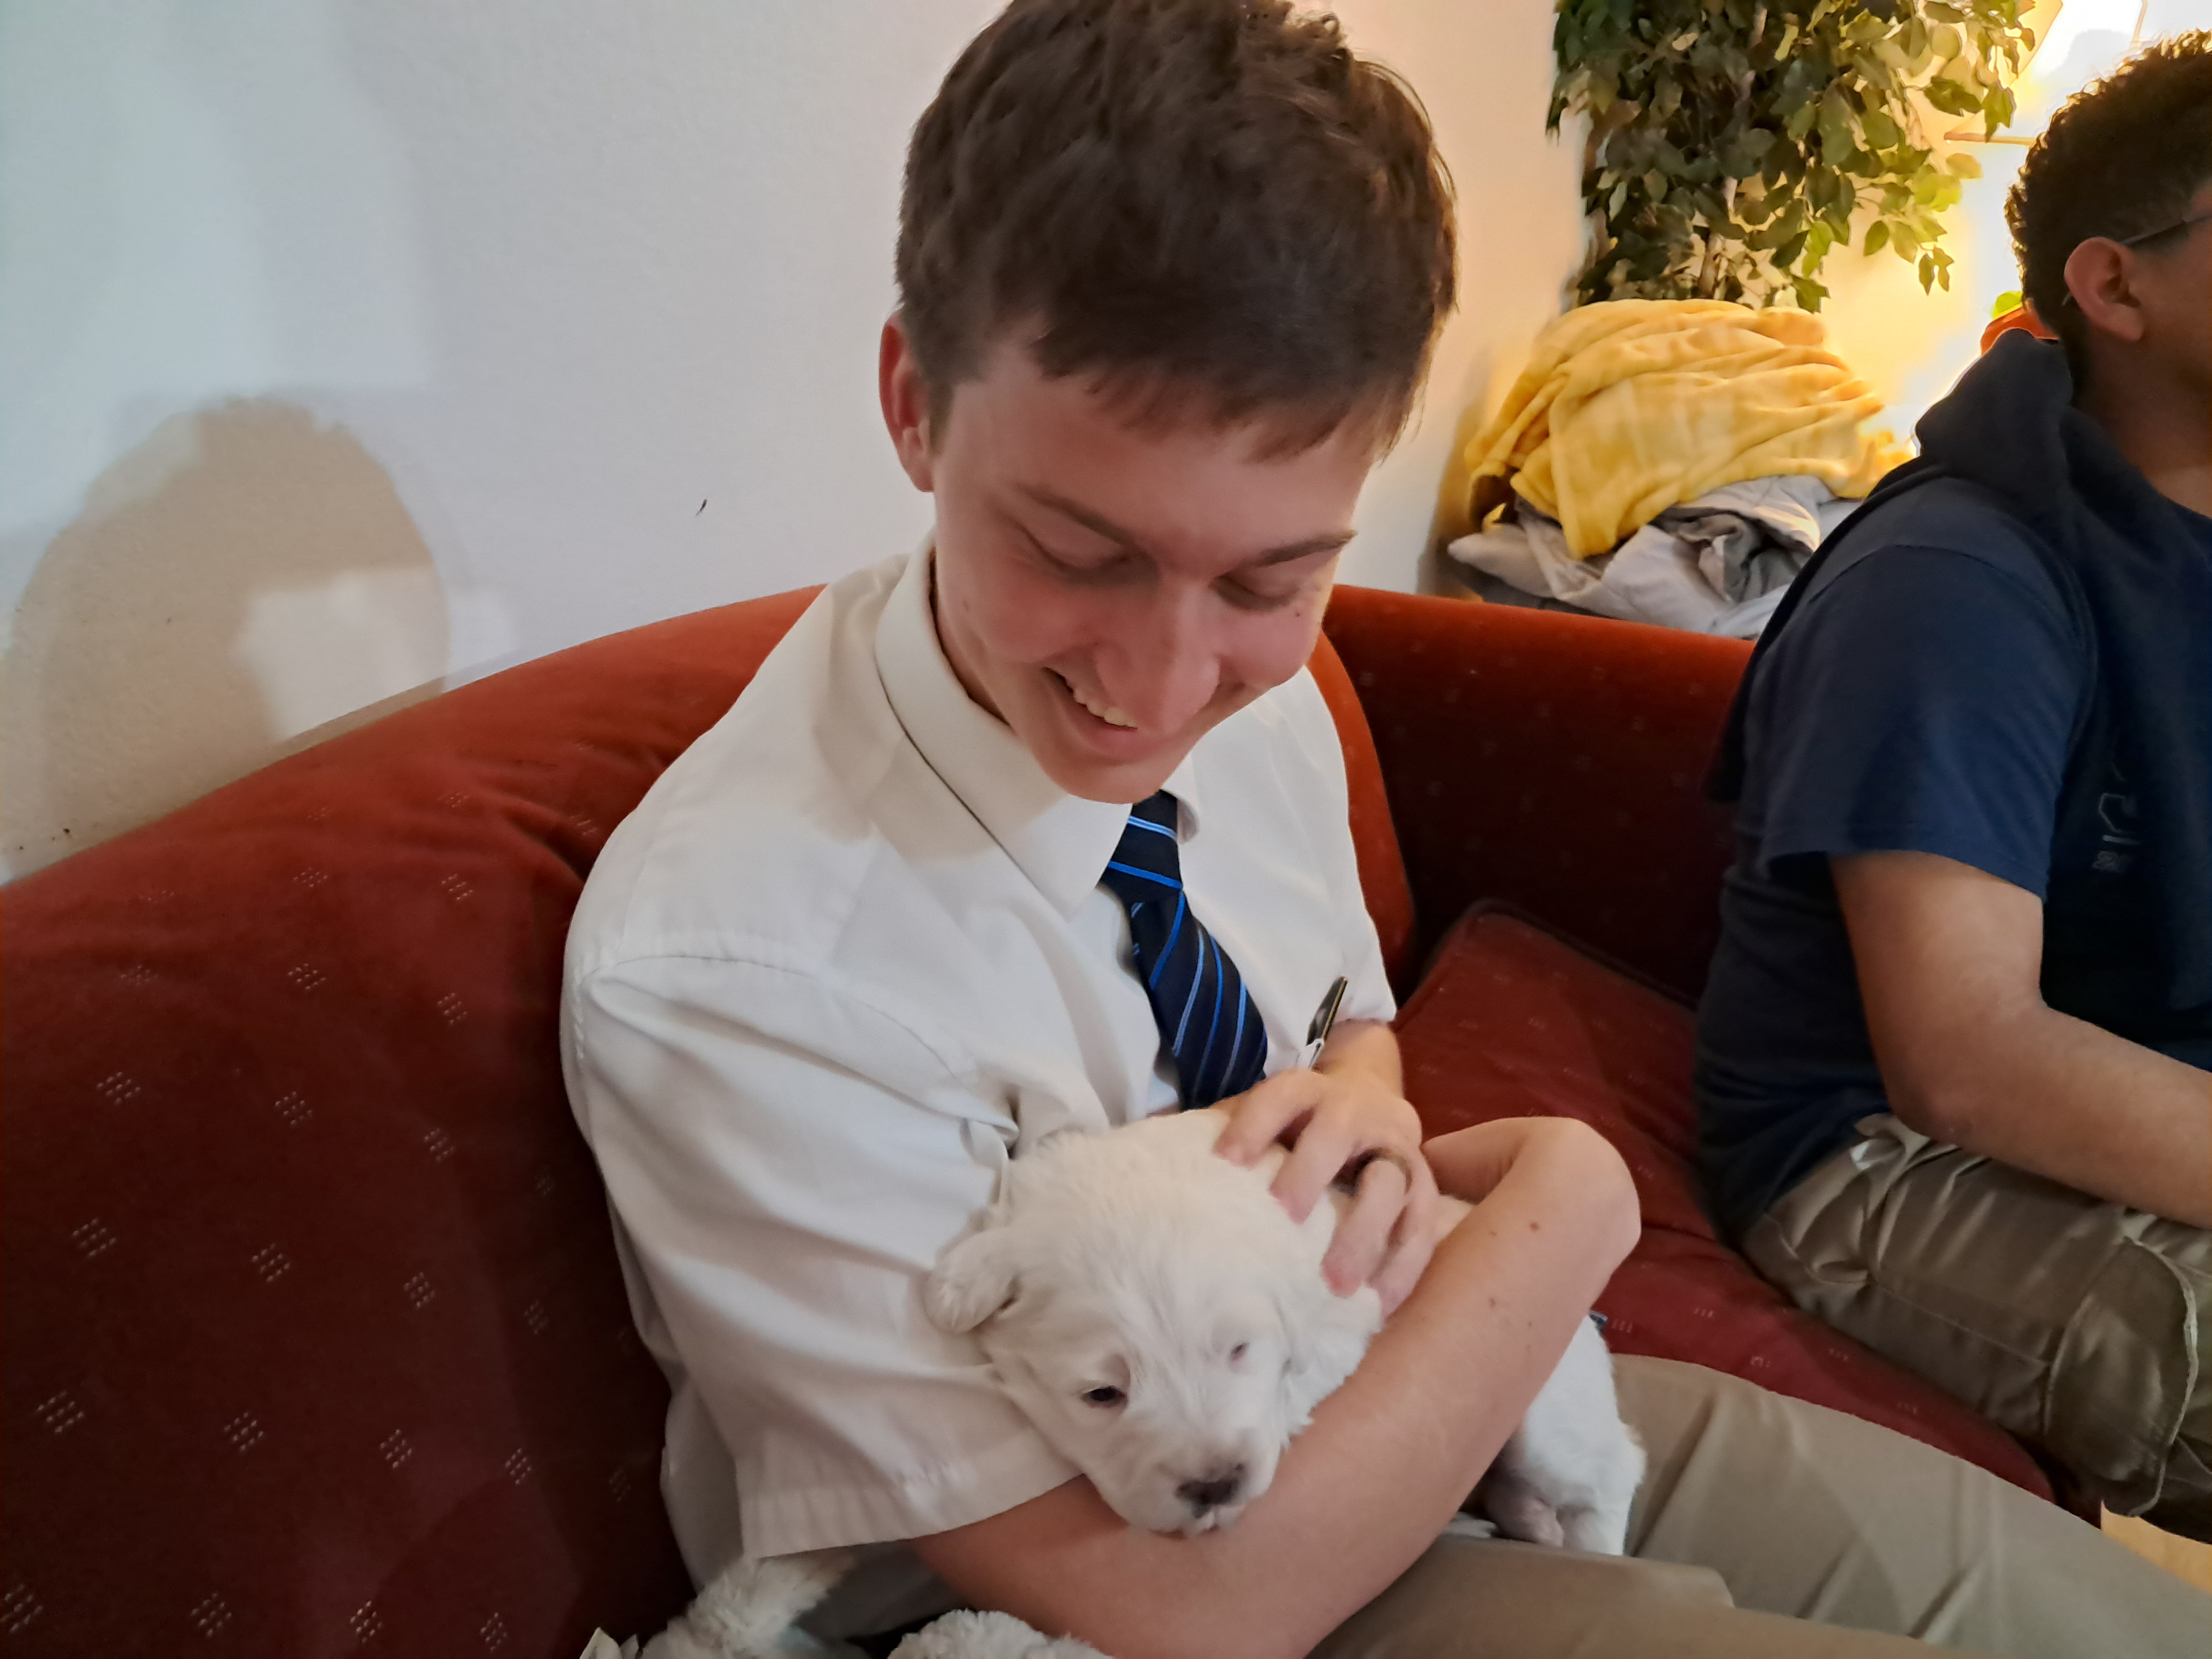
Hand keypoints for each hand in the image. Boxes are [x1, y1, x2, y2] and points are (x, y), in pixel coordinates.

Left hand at [1213, 1049, 1439, 1314]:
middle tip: (1285, 1216)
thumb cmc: (1300, 1121)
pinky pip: (1422, 1225)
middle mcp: (1355, 1112)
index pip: (1279, 1098)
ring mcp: (1395, 1148)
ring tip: (1337, 1284)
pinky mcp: (1425, 1185)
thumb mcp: (1269, 1113)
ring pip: (1390, 1184)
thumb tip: (1148, 1144)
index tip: (1225, 1162)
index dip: (1253, 1125)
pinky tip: (1381, 1301)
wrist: (1373, 1096)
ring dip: (1365, 1232)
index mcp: (1308, 1091)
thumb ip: (1223, 1128)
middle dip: (1311, 1172)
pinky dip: (1404, 1264)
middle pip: (1336, 1134)